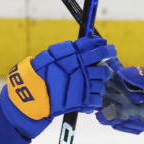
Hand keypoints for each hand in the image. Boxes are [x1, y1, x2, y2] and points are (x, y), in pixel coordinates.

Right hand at [0, 36, 114, 138]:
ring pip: (101, 85)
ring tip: (86, 86)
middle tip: (98, 71)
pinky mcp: (84, 100)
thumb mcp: (54, 54)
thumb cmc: (41, 71)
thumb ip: (72, 49)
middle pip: (104, 69)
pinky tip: (86, 97)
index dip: (107, 49)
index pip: (99, 50)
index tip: (109, 49)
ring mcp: (85, 86)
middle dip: (103, 70)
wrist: (33, 91)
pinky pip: (97, 99)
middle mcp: (84, 70)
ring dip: (96, 85)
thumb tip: (89, 42)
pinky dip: (93, 99)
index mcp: (77, 57)